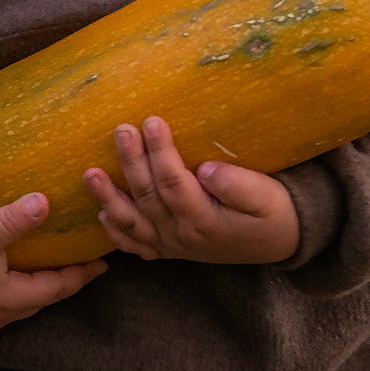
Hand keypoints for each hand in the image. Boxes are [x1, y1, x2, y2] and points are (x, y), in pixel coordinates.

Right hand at [0, 194, 106, 340]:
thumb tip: (46, 200)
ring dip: (31, 291)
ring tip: (44, 272)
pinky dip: (6, 297)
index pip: (56, 288)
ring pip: (14, 308)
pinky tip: (2, 283)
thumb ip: (13, 219)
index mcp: (7, 301)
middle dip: (59, 284)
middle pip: (37, 301)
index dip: (81, 275)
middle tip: (78, 267)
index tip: (102, 265)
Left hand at [85, 117, 300, 264]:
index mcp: (205, 220)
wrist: (279, 243)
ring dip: (109, 198)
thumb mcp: (267, 198)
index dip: (160, 152)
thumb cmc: (273, 214)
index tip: (153, 121)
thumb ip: (238, 186)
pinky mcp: (170, 249)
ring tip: (89, 173)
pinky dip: (116, 231)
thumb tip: (206, 169)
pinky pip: (136, 244)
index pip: (174, 183)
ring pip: (132, 222)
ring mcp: (172, 245)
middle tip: (121, 130)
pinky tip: (101, 213)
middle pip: (148, 197)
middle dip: (131, 162)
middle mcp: (182, 236)